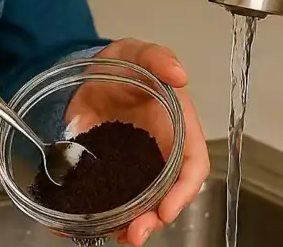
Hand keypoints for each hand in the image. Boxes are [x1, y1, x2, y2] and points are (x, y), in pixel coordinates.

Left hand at [64, 39, 208, 245]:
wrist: (89, 70)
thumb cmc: (123, 63)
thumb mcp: (138, 53)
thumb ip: (157, 58)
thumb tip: (178, 74)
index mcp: (178, 127)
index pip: (193, 164)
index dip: (184, 190)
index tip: (167, 208)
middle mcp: (161, 152)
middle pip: (169, 194)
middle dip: (155, 218)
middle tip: (135, 234)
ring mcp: (136, 165)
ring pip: (143, 203)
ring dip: (133, 224)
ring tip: (116, 236)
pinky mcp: (111, 170)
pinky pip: (114, 197)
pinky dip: (107, 215)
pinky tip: (91, 227)